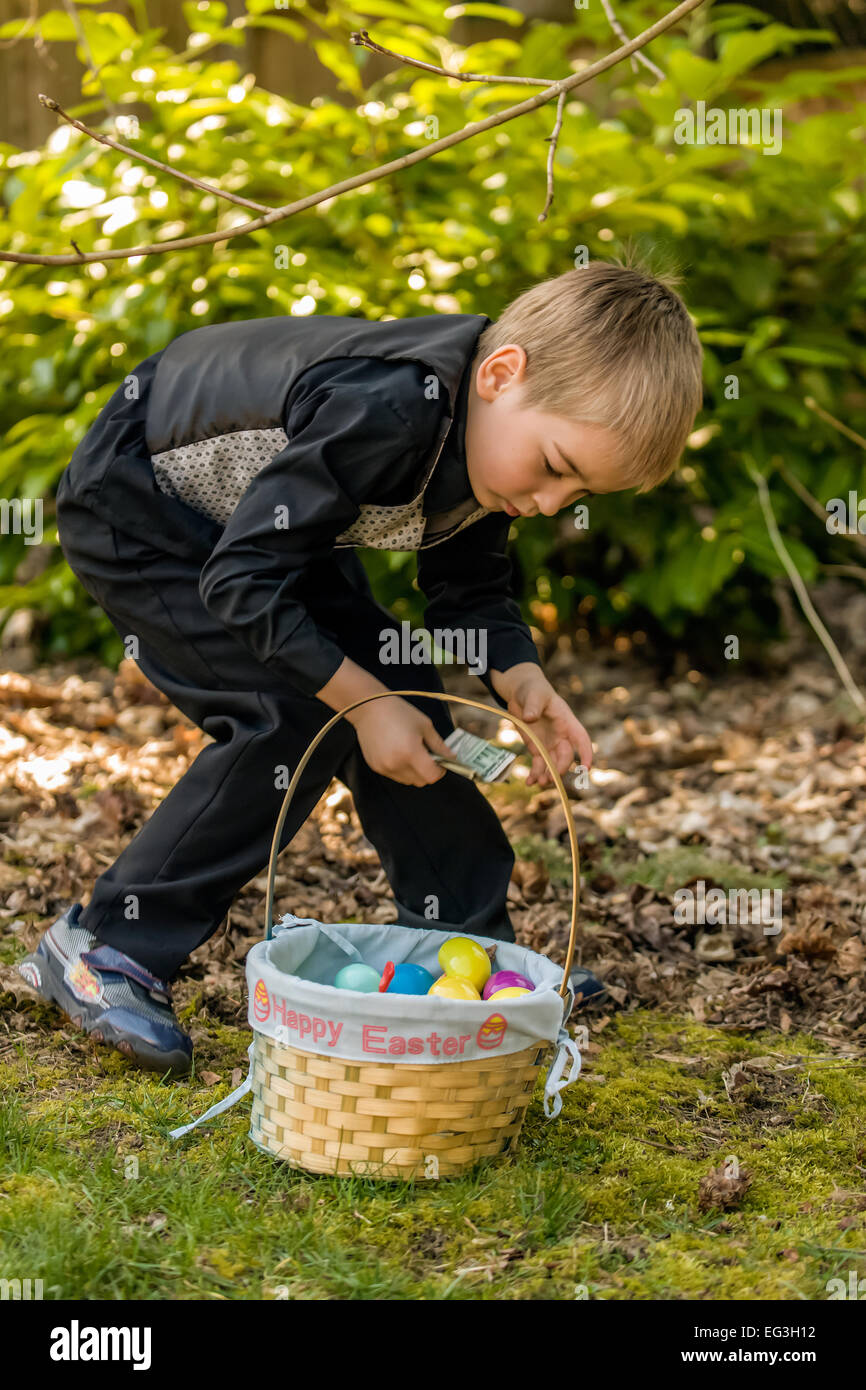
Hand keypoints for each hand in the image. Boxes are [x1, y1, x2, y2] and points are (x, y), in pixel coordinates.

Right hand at [349, 696, 452, 786]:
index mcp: (410, 752)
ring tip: (411, 752)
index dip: (440, 771)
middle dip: (428, 772)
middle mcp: (396, 763)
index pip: (432, 776)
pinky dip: (401, 769)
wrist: (369, 708)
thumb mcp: (424, 725)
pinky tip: (399, 752)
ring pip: (408, 780)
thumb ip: (439, 745)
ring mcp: (384, 767)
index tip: (441, 762)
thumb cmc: (399, 712)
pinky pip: (395, 775)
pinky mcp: (376, 767)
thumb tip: (452, 757)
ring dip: (415, 772)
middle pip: (421, 781)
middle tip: (428, 756)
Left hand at [491, 663, 592, 788]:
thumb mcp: (534, 694)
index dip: (586, 753)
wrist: (521, 694)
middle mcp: (561, 736)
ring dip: (548, 775)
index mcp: (566, 722)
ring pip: (553, 764)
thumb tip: (530, 718)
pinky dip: (535, 775)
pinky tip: (529, 783)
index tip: (587, 768)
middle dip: (560, 768)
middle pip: (566, 756)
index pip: (581, 739)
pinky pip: (538, 765)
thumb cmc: (533, 691)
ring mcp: (549, 744)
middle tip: (551, 778)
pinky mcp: (536, 748)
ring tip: (540, 783)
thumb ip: (533, 706)